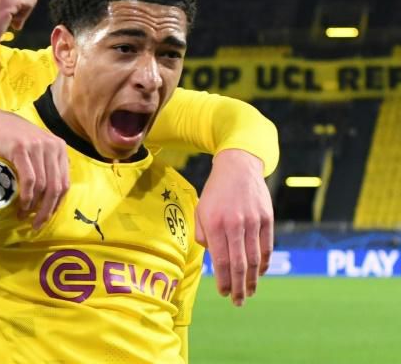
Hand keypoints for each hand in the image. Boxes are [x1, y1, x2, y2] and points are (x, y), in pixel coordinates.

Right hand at [0, 108, 69, 228]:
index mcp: (58, 147)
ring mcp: (36, 145)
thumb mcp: (34, 148)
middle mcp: (51, 145)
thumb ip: (46, 165)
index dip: (56, 204)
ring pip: (43, 186)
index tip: (45, 218)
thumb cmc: (8, 140)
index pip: (64, 183)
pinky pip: (29, 179)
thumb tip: (53, 194)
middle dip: (47, 210)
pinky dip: (26, 196)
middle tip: (36, 225)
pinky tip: (20, 205)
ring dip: (33, 206)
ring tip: (22, 216)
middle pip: (56, 187)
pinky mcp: (20, 148)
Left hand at [195, 149, 273, 305]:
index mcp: (215, 224)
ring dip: (252, 279)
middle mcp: (235, 224)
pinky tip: (260, 273)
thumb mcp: (200, 210)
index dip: (223, 280)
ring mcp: (253, 221)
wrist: (237, 167)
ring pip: (254, 258)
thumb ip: (203, 236)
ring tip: (249, 292)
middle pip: (239, 264)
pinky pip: (267, 246)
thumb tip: (212, 259)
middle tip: (237, 301)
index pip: (221, 260)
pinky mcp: (267, 218)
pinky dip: (264, 263)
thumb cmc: (215, 192)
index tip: (223, 293)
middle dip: (238, 286)